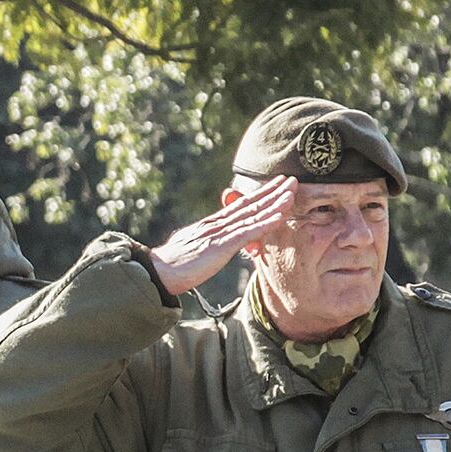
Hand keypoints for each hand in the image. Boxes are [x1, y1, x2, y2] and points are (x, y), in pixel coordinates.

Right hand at [144, 175, 299, 296]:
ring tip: (291, 194)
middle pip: (250, 205)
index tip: (276, 185)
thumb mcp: (193, 248)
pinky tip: (279, 218)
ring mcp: (219, 233)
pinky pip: (247, 233)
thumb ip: (206, 242)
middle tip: (292, 180)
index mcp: (212, 225)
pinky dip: (264, 224)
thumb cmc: (172, 265)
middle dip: (272, 192)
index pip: (240, 206)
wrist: (158, 271)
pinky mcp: (220, 246)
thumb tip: (211, 242)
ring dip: (273, 204)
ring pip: (252, 215)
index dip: (260, 195)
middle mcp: (218, 224)